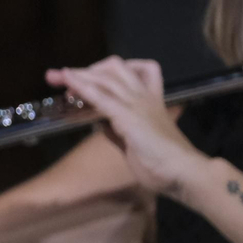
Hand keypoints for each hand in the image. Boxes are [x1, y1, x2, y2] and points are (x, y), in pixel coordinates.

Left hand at [46, 56, 206, 197]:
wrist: (185, 174)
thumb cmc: (164, 164)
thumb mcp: (135, 143)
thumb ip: (118, 131)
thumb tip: (102, 124)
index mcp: (150, 101)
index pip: (131, 72)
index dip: (103, 72)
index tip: (81, 78)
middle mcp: (144, 97)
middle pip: (115, 68)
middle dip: (86, 69)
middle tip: (58, 76)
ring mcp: (137, 104)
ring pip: (106, 77)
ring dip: (79, 75)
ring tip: (57, 77)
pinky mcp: (129, 116)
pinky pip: (102, 96)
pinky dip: (82, 86)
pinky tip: (68, 80)